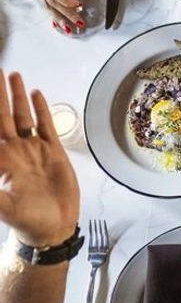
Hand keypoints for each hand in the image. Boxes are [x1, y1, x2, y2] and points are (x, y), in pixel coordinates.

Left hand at [0, 71, 78, 246]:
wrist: (52, 227)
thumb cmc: (26, 219)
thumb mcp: (2, 206)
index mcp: (1, 160)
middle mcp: (15, 151)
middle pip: (4, 115)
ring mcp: (33, 150)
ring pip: (23, 116)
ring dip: (18, 96)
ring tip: (14, 75)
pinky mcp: (53, 153)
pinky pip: (46, 126)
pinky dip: (42, 110)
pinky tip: (37, 95)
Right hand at [41, 0, 84, 35]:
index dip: (67, 0)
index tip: (78, 4)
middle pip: (53, 2)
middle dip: (67, 14)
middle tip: (80, 21)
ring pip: (48, 6)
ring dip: (59, 18)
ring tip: (68, 29)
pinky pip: (46, 4)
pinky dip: (53, 15)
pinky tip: (57, 24)